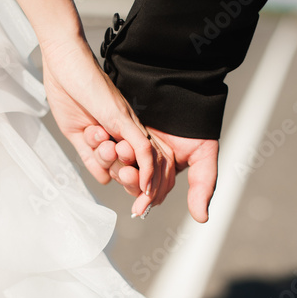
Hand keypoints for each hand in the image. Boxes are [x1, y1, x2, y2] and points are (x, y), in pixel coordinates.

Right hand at [41, 38, 166, 213]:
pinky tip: (147, 186)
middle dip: (143, 189)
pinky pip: (143, 147)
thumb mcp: (75, 132)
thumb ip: (89, 155)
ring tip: (137, 197)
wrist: (62, 63)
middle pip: (146, 165)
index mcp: (116, 132)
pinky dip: (147, 169)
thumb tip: (103, 179)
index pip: (133, 165)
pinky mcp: (122, 118)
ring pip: (146, 160)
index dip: (134, 184)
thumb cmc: (67, 90)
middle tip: (132, 200)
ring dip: (143, 183)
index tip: (130, 199)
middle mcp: (127, 128)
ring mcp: (127, 123)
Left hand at [86, 125, 218, 222]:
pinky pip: (93, 150)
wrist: (169, 81)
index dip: (146, 198)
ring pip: (109, 165)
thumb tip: (201, 217)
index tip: (141, 206)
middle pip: (129, 179)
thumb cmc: (192, 117)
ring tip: (110, 144)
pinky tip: (95, 133)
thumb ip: (202, 184)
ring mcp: (120, 144)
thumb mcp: (203, 153)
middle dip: (126, 177)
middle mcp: (140, 156)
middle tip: (125, 170)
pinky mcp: (102, 132)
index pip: (150, 190)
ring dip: (107, 158)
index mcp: (161, 164)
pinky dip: (93, 145)